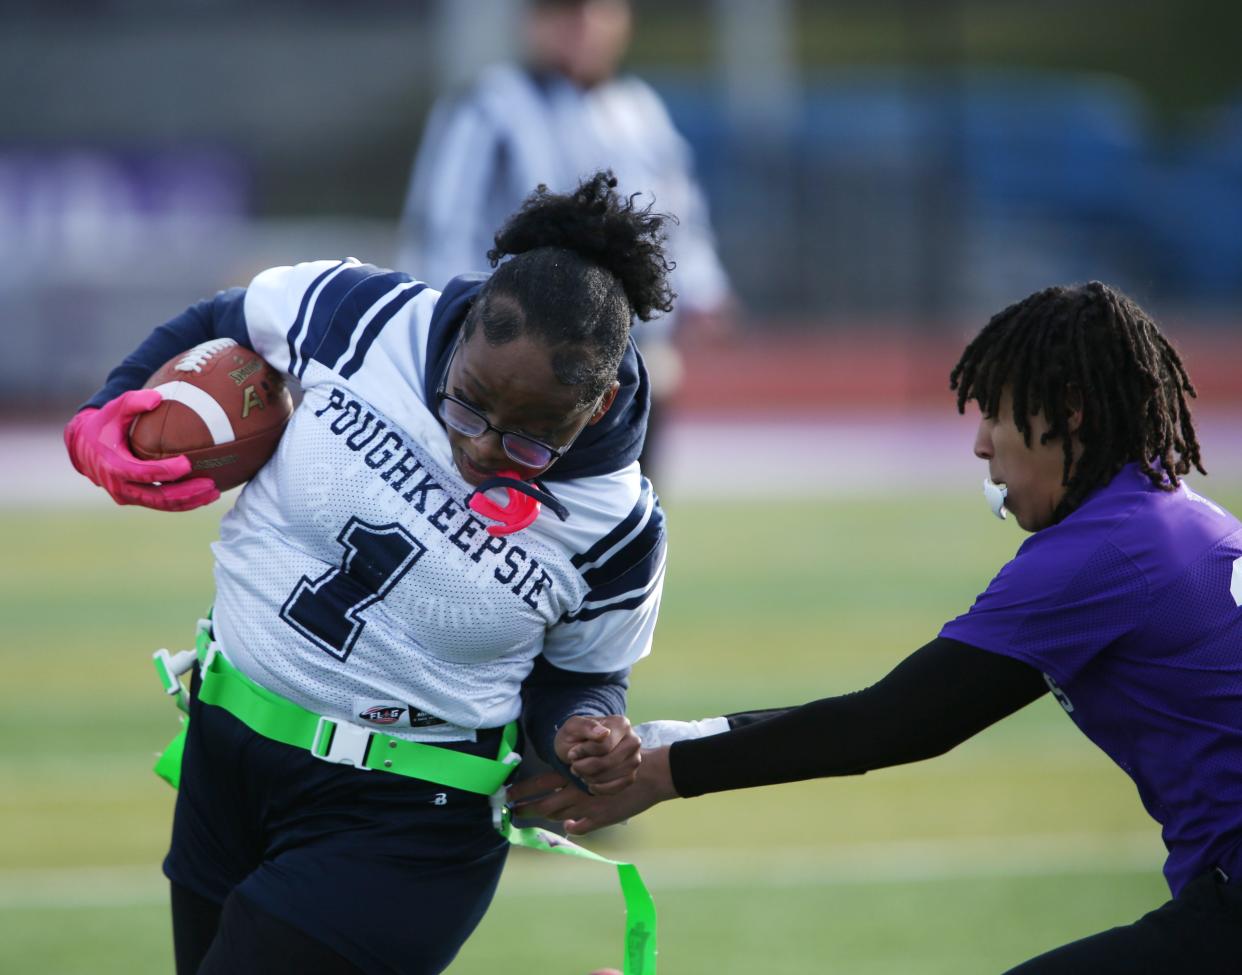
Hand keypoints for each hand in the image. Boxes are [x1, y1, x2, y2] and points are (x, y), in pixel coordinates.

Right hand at [64, 390, 218, 510]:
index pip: (142, 473)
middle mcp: (119, 486)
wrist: (83, 448)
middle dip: (185, 494)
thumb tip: (157, 398)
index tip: (188, 463)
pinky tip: (203, 496)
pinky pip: (160, 504)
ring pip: (161, 505)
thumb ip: (133, 401)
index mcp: (114, 465)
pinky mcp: (135, 499)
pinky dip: (182, 503)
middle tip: (210, 485)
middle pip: (156, 497)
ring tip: (214, 493)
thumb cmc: (104, 425)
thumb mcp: (114, 408)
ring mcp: (127, 496)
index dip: (165, 471)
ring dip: (188, 502)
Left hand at [508, 746, 676, 833]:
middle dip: (525, 809)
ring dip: (544, 816)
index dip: (522, 792)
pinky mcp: (601, 818)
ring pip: (559, 815)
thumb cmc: (622, 764)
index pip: (540, 784)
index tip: (507, 795)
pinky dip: (573, 826)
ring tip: (531, 815)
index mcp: (574, 775)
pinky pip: (580, 827)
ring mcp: (588, 807)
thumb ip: (576, 773)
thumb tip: (561, 780)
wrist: (649, 775)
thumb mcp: (596, 764)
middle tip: (512, 811)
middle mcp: (577, 791)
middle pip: (544, 805)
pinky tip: (569, 826)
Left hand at [554, 714, 640, 795]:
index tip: (572, 753)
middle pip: (606, 762)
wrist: (579, 746)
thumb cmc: (575, 735)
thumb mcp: (573, 726)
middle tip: (574, 765)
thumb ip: (586, 726)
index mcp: (621, 723)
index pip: (603, 745)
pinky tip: (589, 782)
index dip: (583, 753)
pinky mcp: (631, 776)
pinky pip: (615, 788)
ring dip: (589, 778)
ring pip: (609, 776)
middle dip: (584, 767)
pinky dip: (598, 788)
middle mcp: (633, 741)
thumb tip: (604, 733)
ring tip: (581, 771)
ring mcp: (634, 759)